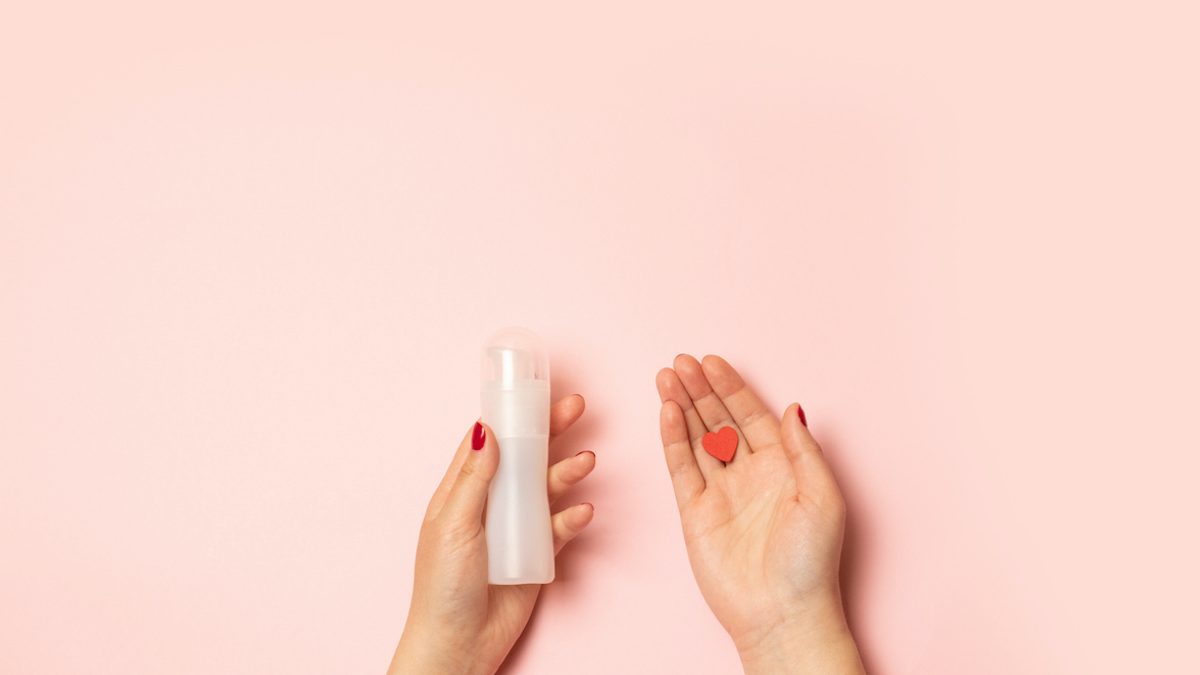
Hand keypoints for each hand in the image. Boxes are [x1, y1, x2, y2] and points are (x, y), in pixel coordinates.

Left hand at [388, 395, 595, 674]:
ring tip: (585, 462)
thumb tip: (484, 429)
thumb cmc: (444, 585)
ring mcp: (516, 528)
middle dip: (551, 431)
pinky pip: (561, 529)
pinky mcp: (538, 555)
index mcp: (463, 491)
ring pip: (547, 488)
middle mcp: (492, 503)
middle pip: (526, 457)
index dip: (511, 415)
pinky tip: (582, 512)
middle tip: (575, 407)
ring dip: (567, 472)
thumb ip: (473, 478)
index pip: (489, 441)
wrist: (460, 643)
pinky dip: (573, 518)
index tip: (532, 391)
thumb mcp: (454, 524)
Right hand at [656, 355, 864, 673]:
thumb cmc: (811, 562)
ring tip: (666, 376)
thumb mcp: (822, 497)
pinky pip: (681, 468)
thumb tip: (792, 407)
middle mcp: (750, 475)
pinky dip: (673, 439)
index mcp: (784, 467)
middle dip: (700, 390)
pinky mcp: (696, 512)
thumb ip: (804, 450)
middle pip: (720, 420)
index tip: (713, 362)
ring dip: (682, 406)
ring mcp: (721, 492)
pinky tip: (666, 412)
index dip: (732, 388)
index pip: (752, 415)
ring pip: (697, 438)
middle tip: (681, 361)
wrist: (781, 613)